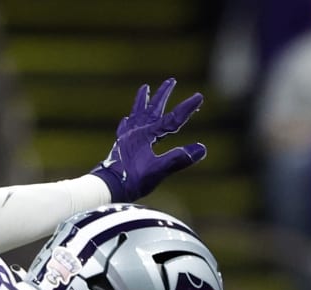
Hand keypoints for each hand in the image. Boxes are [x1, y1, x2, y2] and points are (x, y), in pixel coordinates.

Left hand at [91, 77, 206, 202]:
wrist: (108, 187)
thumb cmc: (133, 180)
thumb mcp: (159, 170)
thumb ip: (179, 159)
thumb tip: (202, 148)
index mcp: (147, 134)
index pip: (173, 119)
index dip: (187, 108)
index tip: (199, 96)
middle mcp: (137, 131)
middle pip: (153, 108)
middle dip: (163, 94)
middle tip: (171, 80)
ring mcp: (127, 137)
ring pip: (138, 113)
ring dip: (143, 101)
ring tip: (144, 88)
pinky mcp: (120, 145)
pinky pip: (125, 128)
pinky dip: (129, 121)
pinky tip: (126, 120)